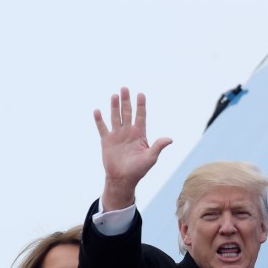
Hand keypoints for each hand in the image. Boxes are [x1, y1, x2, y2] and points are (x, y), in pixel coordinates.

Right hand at [94, 87, 171, 210]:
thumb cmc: (139, 170)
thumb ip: (158, 146)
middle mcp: (128, 132)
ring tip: (115, 95)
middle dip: (126, 101)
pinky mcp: (106, 141)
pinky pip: (102, 128)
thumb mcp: (151, 158)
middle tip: (125, 88)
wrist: (123, 179)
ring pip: (115, 117)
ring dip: (114, 106)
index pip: (141, 116)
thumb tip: (170, 139)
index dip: (141, 105)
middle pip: (127, 113)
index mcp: (140, 135)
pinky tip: (97, 110)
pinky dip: (99, 120)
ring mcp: (117, 135)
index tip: (141, 94)